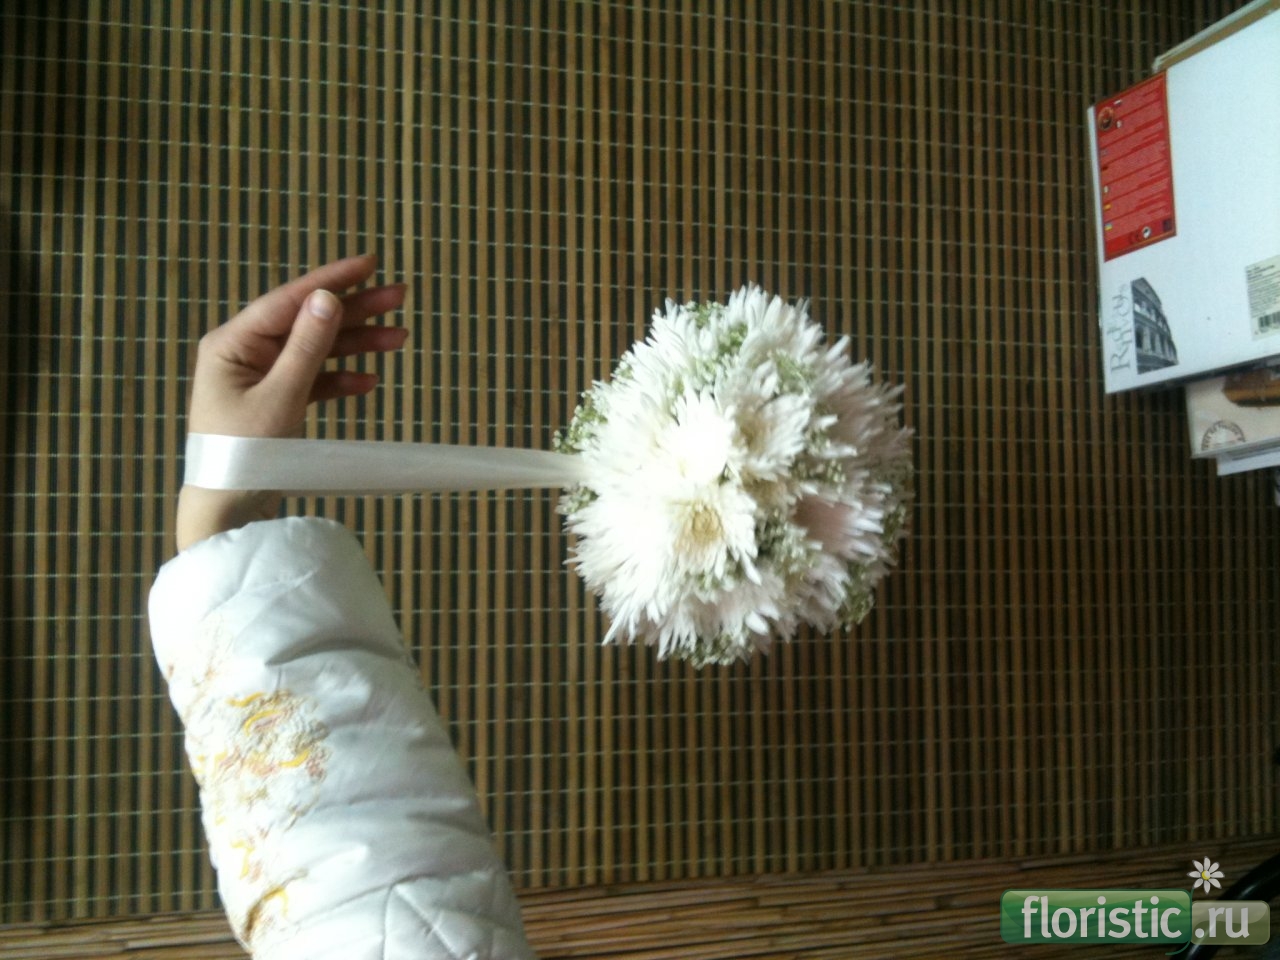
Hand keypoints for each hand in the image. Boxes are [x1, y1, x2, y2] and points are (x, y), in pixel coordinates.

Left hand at [176, 255, 408, 550]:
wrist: (226, 510)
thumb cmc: (243, 454)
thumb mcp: (280, 397)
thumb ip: (306, 347)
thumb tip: (328, 298)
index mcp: (233, 344)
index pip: (289, 300)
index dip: (332, 280)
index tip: (369, 263)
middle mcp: (245, 353)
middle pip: (307, 321)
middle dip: (355, 310)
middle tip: (399, 296)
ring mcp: (260, 377)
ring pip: (316, 349)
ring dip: (356, 344)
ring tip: (399, 337)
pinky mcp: (275, 401)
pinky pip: (314, 380)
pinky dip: (341, 379)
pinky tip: (370, 379)